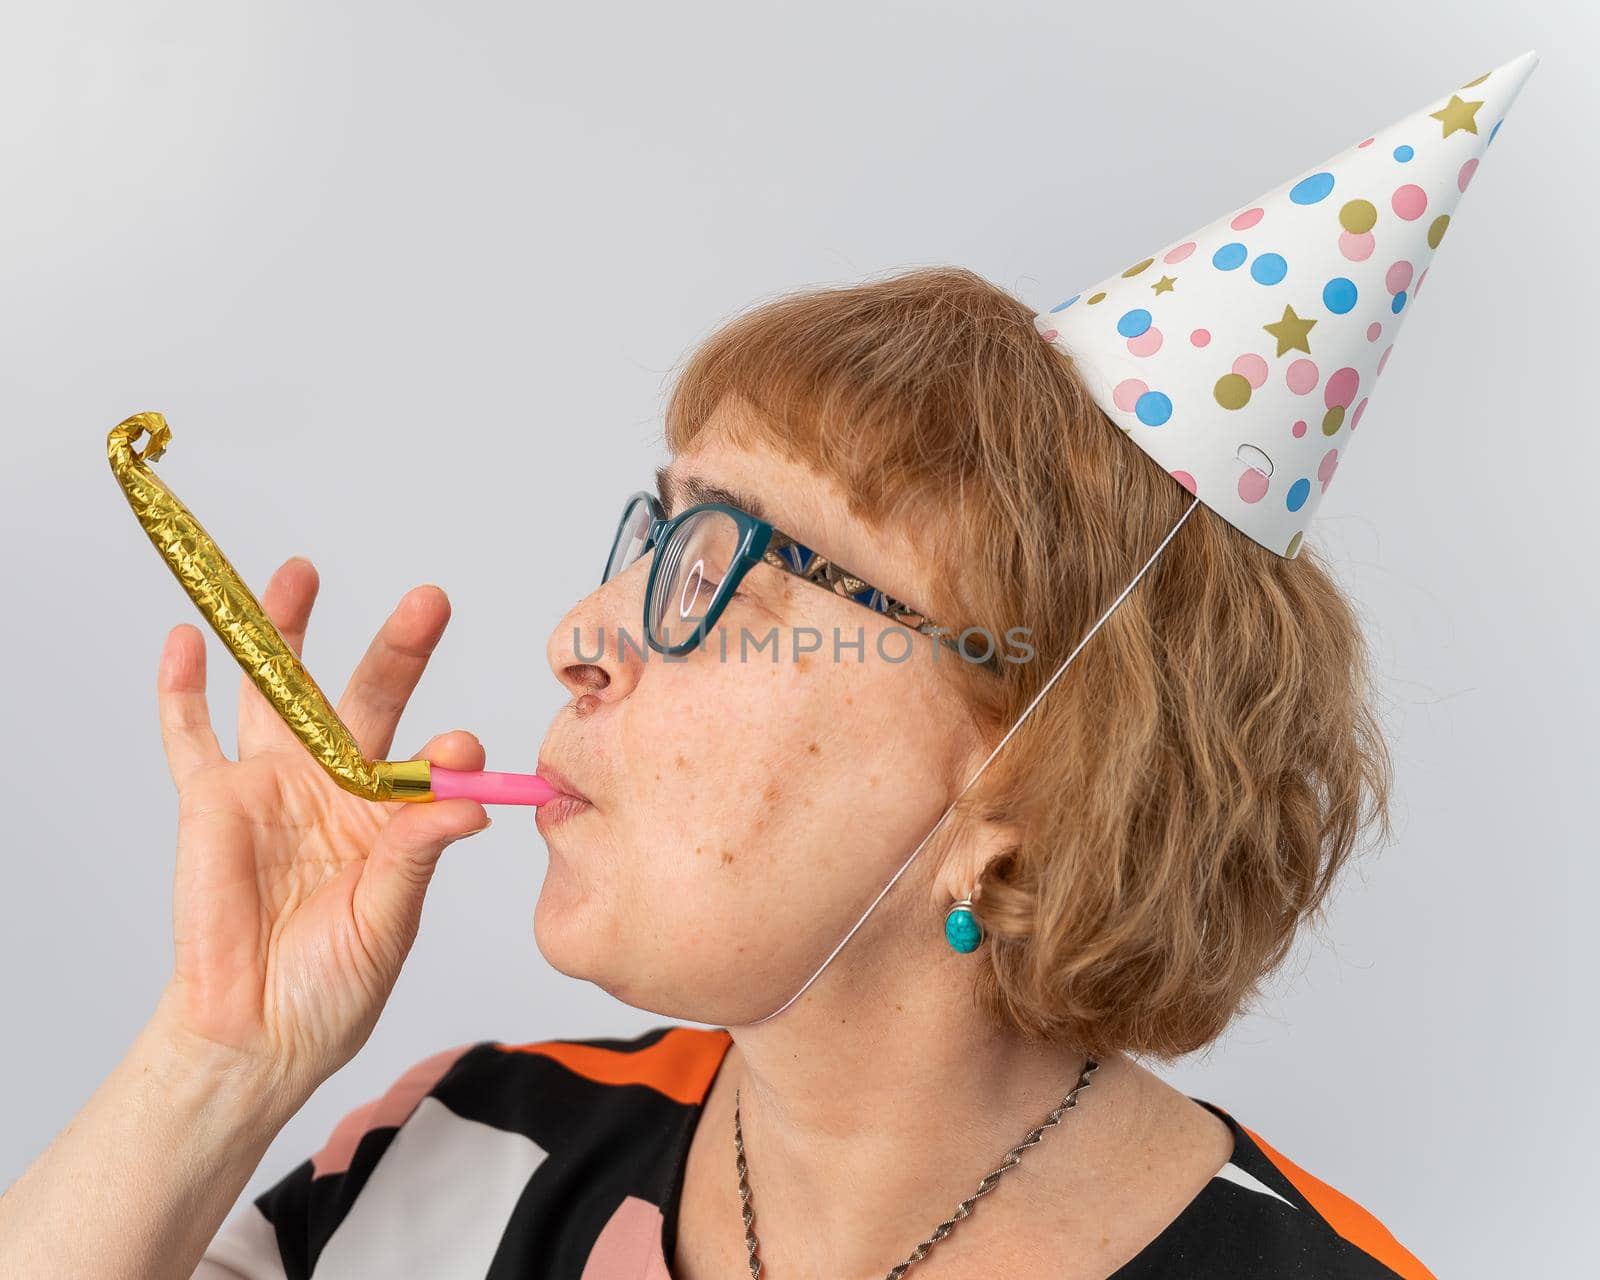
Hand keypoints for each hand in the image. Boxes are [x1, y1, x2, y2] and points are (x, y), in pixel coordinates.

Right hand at [148, 557, 491, 1098]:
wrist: (258, 1029)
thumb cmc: (334, 983)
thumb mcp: (388, 920)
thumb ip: (417, 853)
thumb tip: (469, 798)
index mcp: (393, 813)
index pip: (426, 758)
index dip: (445, 748)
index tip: (461, 744)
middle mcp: (337, 785)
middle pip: (366, 697)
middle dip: (398, 648)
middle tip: (428, 602)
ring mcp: (273, 785)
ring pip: (278, 692)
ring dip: (286, 631)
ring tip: (301, 572)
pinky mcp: (211, 801)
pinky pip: (190, 734)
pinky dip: (182, 687)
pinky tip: (187, 638)